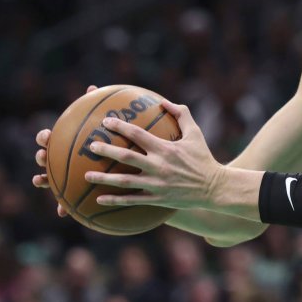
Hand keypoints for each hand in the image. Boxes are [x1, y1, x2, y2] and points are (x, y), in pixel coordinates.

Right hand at [33, 85, 97, 217]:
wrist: (117, 166)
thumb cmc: (108, 141)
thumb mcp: (106, 126)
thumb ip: (98, 107)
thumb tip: (94, 87)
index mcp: (66, 142)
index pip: (50, 137)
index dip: (45, 136)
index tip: (47, 136)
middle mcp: (61, 158)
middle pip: (45, 156)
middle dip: (41, 156)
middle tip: (43, 156)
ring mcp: (63, 175)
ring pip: (48, 177)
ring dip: (42, 179)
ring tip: (40, 180)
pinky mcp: (71, 192)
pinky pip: (64, 201)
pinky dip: (61, 206)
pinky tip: (61, 213)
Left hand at [83, 100, 224, 210]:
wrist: (215, 188)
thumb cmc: (204, 158)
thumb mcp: (196, 134)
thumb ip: (181, 114)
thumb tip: (163, 101)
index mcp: (165, 148)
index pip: (138, 135)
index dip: (120, 126)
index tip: (106, 121)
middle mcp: (158, 166)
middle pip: (126, 157)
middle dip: (105, 150)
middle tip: (90, 146)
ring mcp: (156, 184)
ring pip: (124, 181)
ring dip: (103, 179)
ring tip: (86, 176)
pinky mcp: (157, 198)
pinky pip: (132, 200)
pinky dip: (115, 200)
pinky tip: (99, 200)